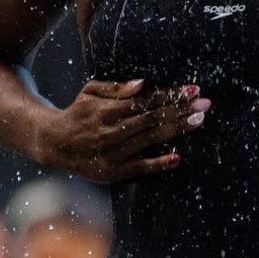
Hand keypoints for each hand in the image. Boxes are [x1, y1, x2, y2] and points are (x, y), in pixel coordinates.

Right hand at [38, 79, 210, 182]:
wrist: (53, 143)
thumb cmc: (78, 112)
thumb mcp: (91, 91)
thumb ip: (116, 88)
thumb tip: (143, 84)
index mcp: (108, 110)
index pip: (146, 101)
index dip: (171, 95)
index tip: (193, 89)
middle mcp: (112, 131)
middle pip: (153, 119)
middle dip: (181, 110)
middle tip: (205, 104)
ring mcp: (113, 153)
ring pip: (150, 140)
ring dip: (176, 130)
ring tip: (198, 121)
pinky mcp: (112, 172)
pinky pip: (139, 168)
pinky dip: (158, 164)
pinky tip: (177, 158)